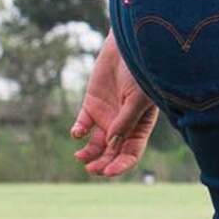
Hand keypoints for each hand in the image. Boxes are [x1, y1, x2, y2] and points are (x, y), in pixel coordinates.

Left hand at [73, 35, 158, 176]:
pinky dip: (78, 131)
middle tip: (91, 169)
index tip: (107, 171)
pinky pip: (83, 124)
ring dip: (88, 153)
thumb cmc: (140, 71)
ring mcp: (106, 116)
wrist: (127, 46)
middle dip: (102, 163)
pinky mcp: (91, 105)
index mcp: (140, 127)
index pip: (131, 154)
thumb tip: (112, 144)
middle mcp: (123, 125)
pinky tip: (77, 133)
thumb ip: (125, 121)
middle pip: (112, 153)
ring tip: (80, 157)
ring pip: (95, 143)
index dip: (120, 165)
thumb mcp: (138, 97)